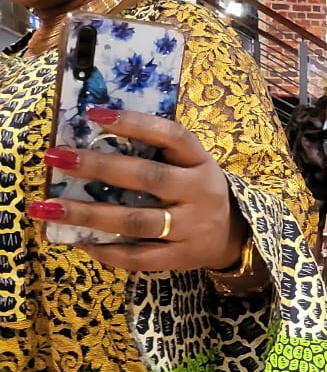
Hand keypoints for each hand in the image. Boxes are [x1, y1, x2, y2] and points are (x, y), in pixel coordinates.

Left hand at [32, 108, 244, 273]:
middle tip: (56, 158)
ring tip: (48, 207)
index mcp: (200, 162)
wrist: (233, 236)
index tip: (94, 114)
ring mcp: (190, 227)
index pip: (172, 136)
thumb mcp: (190, 165)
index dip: (135, 123)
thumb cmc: (197, 191)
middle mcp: (199, 192)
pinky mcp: (180, 256)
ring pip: (136, 221)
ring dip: (88, 214)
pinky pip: (138, 257)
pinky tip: (78, 240)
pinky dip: (105, 250)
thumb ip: (156, 153)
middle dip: (98, 167)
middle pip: (148, 178)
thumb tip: (94, 135)